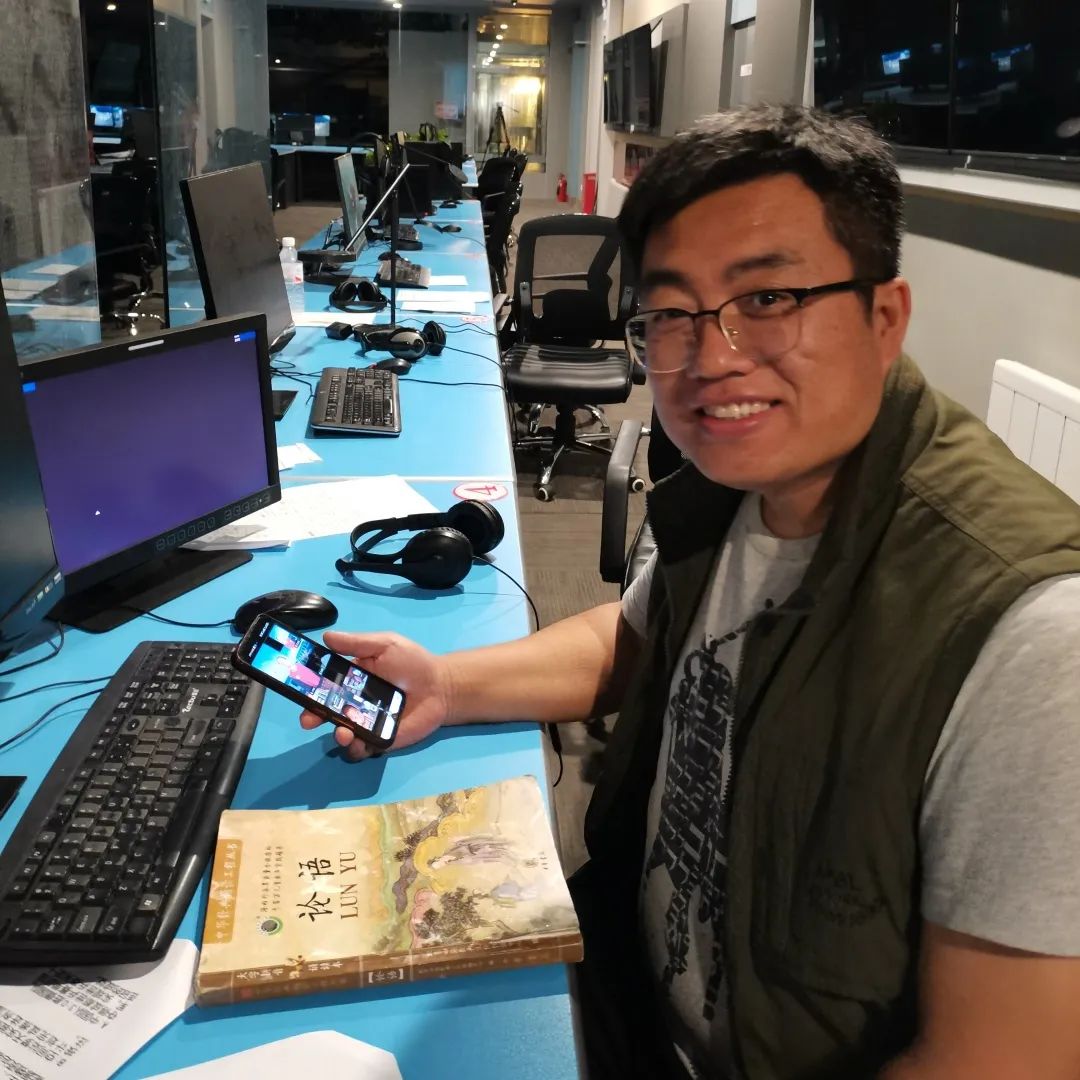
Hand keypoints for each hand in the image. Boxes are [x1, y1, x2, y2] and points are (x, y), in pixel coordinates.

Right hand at [299, 631, 450, 761]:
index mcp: (350, 680)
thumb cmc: (412, 662)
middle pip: (324, 712)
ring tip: (343, 732)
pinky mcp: (380, 740)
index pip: (322, 685)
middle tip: (308, 720)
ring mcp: (365, 723)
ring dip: (336, 735)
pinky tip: (359, 742)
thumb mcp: (385, 645)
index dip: (306, 688)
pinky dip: (356, 749)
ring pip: (341, 734)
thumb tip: (326, 637)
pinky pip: (361, 750)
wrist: (441, 686)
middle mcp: (353, 703)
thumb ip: (357, 643)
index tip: (295, 688)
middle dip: (312, 717)